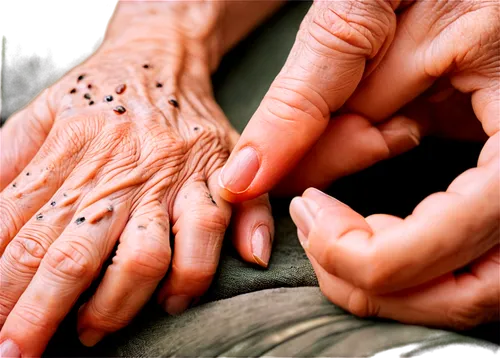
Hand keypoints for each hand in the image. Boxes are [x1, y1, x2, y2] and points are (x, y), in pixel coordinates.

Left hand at [0, 38, 272, 355]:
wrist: (162, 58)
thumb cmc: (100, 91)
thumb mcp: (40, 111)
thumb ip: (5, 158)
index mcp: (70, 151)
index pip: (17, 231)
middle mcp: (120, 171)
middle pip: (73, 256)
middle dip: (40, 314)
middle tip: (18, 354)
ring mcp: (170, 179)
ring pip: (142, 257)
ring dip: (115, 306)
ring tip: (92, 332)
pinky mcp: (213, 180)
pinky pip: (208, 234)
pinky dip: (194, 274)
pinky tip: (176, 302)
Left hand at [218, 0, 498, 327]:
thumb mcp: (363, 12)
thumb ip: (303, 100)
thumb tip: (244, 182)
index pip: (457, 242)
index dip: (365, 256)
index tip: (305, 213)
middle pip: (466, 292)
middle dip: (372, 281)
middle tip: (314, 231)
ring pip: (461, 283)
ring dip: (384, 271)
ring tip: (331, 222)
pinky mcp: (488, 176)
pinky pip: (451, 245)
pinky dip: (396, 242)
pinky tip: (363, 210)